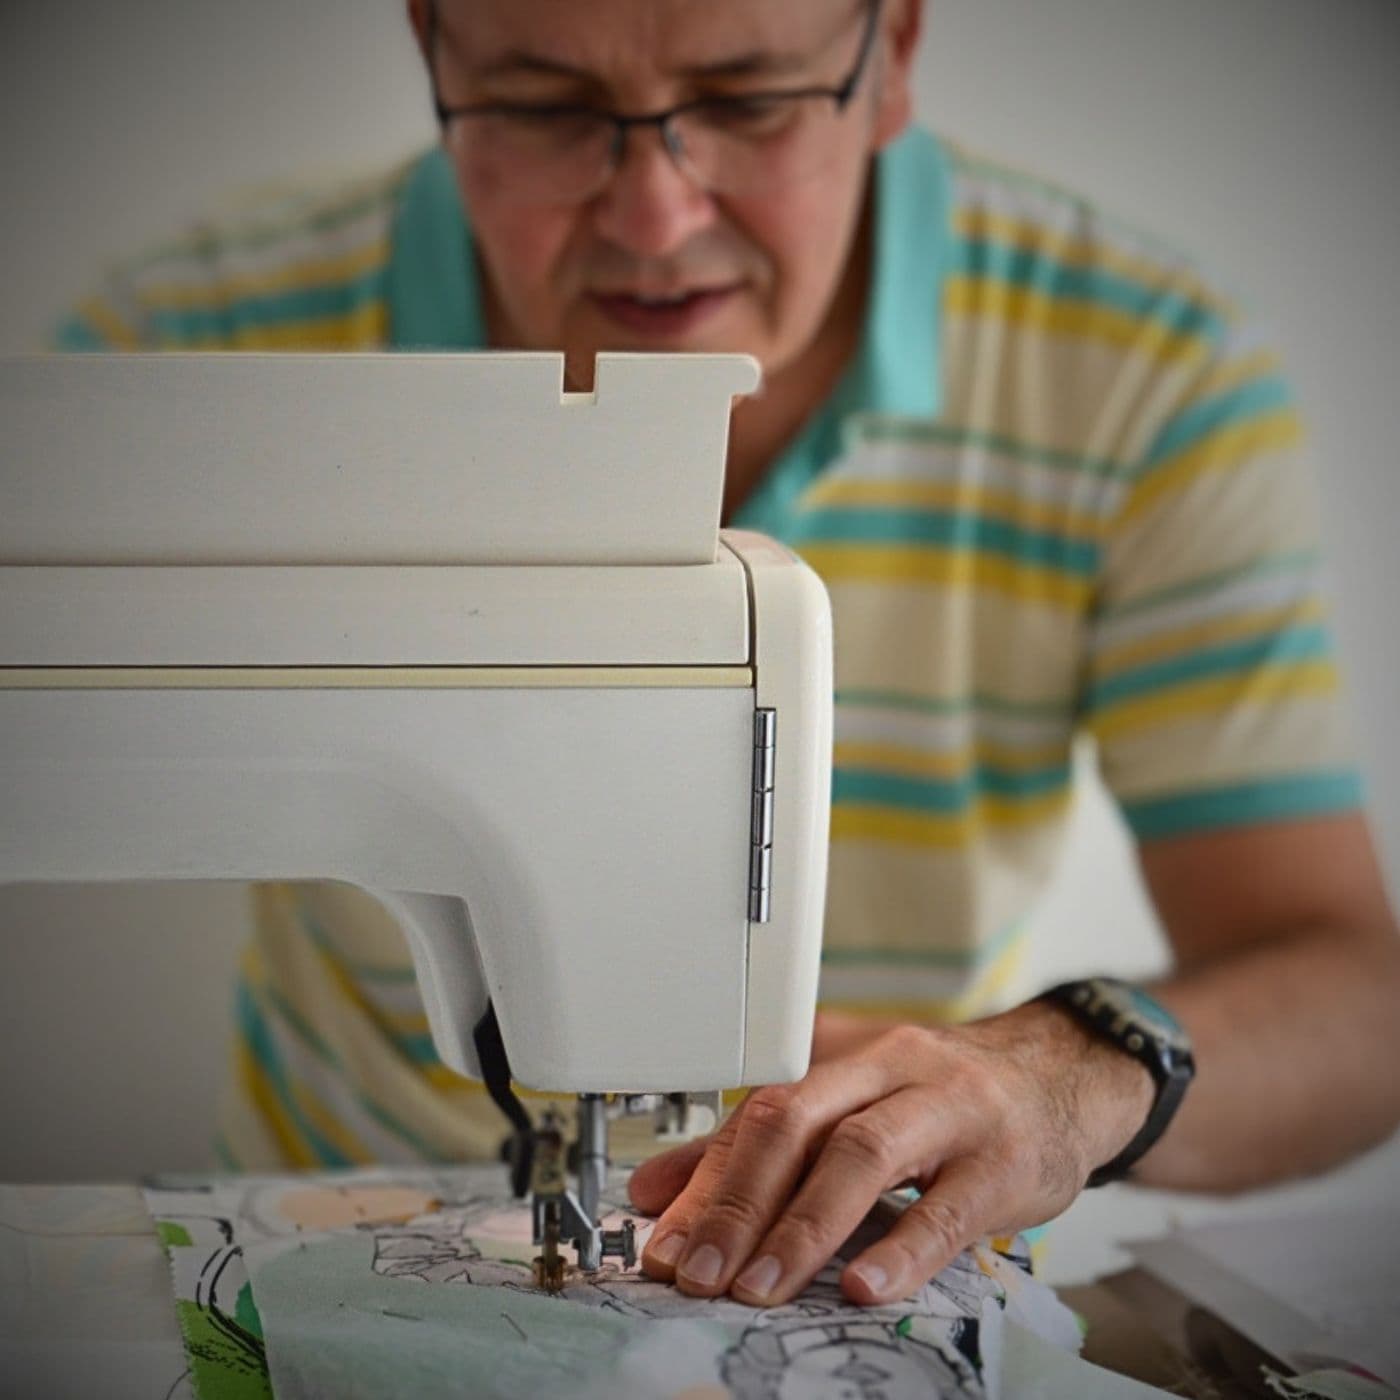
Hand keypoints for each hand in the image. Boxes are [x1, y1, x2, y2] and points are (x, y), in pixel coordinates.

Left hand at [628, 1003, 1153, 1306]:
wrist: (1056, 1077)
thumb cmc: (937, 1097)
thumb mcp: (847, 1101)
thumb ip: (753, 1146)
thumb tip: (657, 1191)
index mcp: (839, 1053)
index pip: (756, 1113)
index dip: (704, 1182)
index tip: (666, 1245)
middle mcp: (888, 1066)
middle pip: (797, 1121)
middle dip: (739, 1203)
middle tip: (699, 1274)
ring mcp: (949, 1108)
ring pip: (863, 1154)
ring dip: (803, 1227)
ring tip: (760, 1287)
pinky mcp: (1002, 1160)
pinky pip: (947, 1206)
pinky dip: (902, 1250)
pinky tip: (864, 1288)